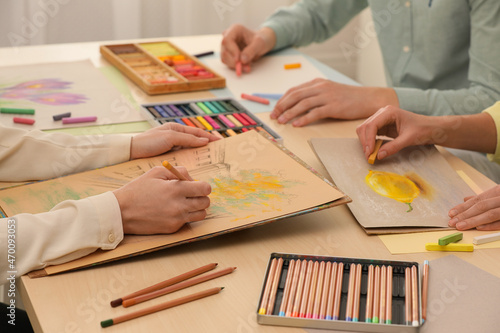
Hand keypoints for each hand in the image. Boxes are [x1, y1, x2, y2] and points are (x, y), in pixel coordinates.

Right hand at [113, 166, 210, 233]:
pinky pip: (188, 222)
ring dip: (197, 208)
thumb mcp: (157, 172)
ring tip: (186, 203)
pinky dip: (185, 216)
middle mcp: (179, 205)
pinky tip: (174, 211)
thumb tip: (193, 179)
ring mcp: (176, 219)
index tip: (198, 186)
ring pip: (201, 215)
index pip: (205, 189)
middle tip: (192, 194)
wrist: (122, 211)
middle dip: (202, 197)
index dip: (204, 186)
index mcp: (176, 189)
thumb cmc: (138, 189)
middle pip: (206, 202)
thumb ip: (178, 171)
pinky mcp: (172, 229)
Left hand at [130, 123, 218, 158]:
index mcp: (176, 128)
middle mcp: (174, 136)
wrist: (132, 152)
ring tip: (210, 158)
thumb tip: (204, 141)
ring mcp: (171, 146)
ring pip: (190, 148)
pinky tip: (196, 164)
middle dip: (206, 144)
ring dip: (199, 152)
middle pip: (194, 140)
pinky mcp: (168, 155)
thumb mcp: (170, 138)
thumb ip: (187, 139)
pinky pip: (183, 155)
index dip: (208, 136)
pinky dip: (191, 158)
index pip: (196, 132)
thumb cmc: (149, 142)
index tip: (219, 141)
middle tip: (218, 151)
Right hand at [220, 24, 275, 71]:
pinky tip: (244, 66)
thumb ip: (251, 50)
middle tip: (246, 67)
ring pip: (225, 58)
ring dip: (235, 65)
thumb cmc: (261, 40)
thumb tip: (242, 60)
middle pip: (225, 51)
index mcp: (235, 29)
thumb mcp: (259, 43)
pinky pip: (228, 62)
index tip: (238, 60)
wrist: (260, 43)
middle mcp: (228, 36)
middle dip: (234, 61)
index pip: (227, 40)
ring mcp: (227, 46)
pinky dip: (235, 66)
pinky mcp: (228, 54)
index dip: (232, 51)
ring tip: (247, 67)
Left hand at [270, 79, 397, 126]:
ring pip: (302, 104)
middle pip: (295, 96)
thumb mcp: (329, 91)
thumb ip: (314, 95)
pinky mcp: (334, 107)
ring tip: (281, 121)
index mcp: (318, 83)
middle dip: (281, 106)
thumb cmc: (348, 98)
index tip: (275, 109)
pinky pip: (315, 113)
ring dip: (289, 113)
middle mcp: (321, 87)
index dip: (282, 100)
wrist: (368, 99)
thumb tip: (297, 105)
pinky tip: (296, 124)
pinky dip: (304, 119)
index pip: (294, 90)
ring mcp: (327, 96)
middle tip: (273, 116)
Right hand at [356, 105, 440, 160]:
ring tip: (371, 154)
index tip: (369, 153)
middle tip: (369, 156)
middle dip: (365, 142)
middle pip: (365, 127)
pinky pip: (370, 134)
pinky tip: (374, 150)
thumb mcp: (409, 139)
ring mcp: (381, 120)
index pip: (371, 125)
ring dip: (365, 143)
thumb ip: (393, 147)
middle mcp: (382, 114)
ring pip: (365, 130)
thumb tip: (378, 155)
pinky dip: (370, 143)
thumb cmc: (423, 129)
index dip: (368, 139)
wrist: (431, 128)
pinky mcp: (382, 127)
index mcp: (389, 112)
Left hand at [448, 185, 499, 230]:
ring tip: (460, 226)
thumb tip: (465, 199)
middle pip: (481, 206)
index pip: (476, 200)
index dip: (462, 207)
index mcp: (497, 191)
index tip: (451, 213)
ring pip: (490, 214)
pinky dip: (490, 225)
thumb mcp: (497, 194)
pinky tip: (478, 228)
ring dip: (473, 221)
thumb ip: (483, 198)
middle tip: (452, 222)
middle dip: (465, 215)